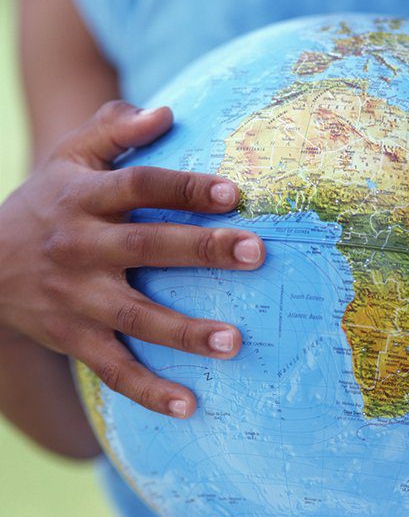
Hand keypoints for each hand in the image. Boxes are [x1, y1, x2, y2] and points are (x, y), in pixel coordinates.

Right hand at [0, 101, 265, 417]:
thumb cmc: (45, 202)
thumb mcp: (67, 158)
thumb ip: (112, 132)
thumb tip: (166, 111)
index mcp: (85, 197)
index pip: (140, 186)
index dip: (185, 187)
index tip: (233, 193)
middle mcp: (81, 245)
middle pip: (146, 245)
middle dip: (201, 249)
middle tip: (256, 253)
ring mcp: (75, 297)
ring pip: (134, 315)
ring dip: (184, 331)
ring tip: (234, 342)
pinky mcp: (72, 337)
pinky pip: (112, 368)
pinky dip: (147, 391)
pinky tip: (188, 406)